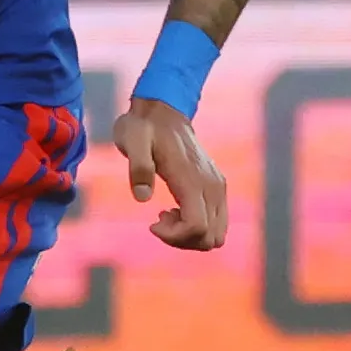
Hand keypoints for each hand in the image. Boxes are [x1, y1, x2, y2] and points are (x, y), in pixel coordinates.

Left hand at [115, 98, 226, 251]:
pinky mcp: (217, 188)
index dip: (174, 236)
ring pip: (217, 234)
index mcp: (193, 180)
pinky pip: (216, 222)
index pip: (197, 227)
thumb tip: (143, 197)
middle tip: (158, 220)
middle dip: (182, 240)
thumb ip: (138, 167)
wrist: (163, 110)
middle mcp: (213, 187)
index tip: (152, 223)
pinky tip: (173, 210)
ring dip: (189, 235)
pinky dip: (196, 227)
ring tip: (165, 215)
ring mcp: (218, 188)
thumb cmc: (143, 127)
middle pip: (211, 237)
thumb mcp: (132, 142)